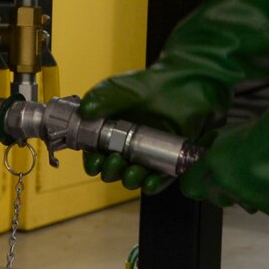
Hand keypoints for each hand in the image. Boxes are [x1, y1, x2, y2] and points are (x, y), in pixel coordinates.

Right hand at [77, 69, 222, 194]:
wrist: (183, 84)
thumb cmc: (151, 85)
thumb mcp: (122, 89)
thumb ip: (101, 98)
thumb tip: (84, 111)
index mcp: (111, 133)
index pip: (96, 155)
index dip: (93, 162)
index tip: (94, 160)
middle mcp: (128, 147)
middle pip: (113, 170)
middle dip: (110, 171)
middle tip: (113, 161)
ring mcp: (148, 155)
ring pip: (134, 177)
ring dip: (129, 180)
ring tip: (130, 172)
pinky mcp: (168, 160)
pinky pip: (159, 179)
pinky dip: (153, 185)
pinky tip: (149, 182)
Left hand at [177, 115, 268, 217]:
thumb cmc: (260, 133)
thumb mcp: (226, 132)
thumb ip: (210, 147)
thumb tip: (202, 152)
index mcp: (212, 168)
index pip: (189, 188)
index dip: (194, 181)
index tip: (200, 175)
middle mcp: (225, 188)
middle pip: (214, 197)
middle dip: (220, 187)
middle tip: (234, 170)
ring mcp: (247, 200)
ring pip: (239, 201)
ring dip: (244, 192)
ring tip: (258, 172)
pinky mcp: (267, 208)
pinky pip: (261, 204)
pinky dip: (265, 195)